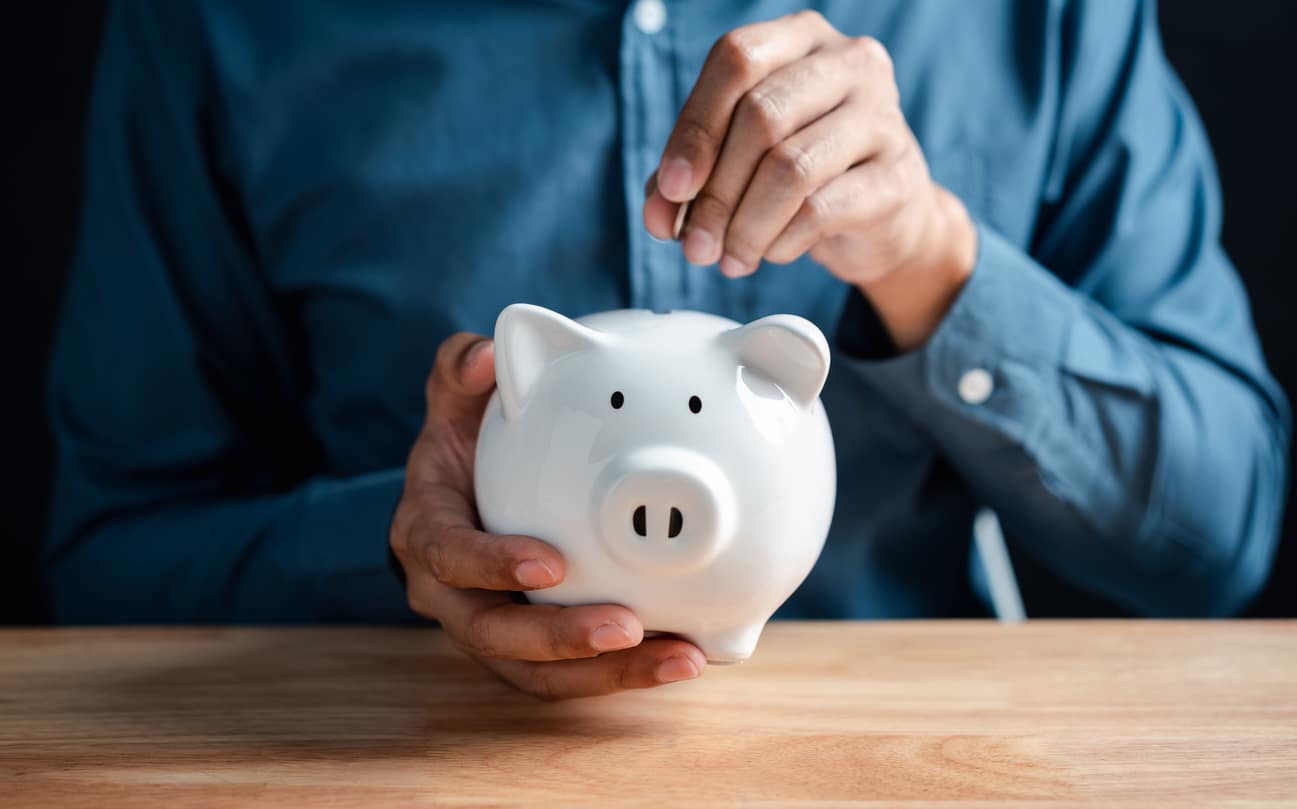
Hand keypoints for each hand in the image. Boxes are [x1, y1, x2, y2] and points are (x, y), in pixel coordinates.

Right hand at [389, 333, 705, 699]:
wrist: (460, 501)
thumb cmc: (461, 451)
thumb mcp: (452, 405)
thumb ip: (461, 372)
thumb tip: (486, 353)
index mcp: (427, 535)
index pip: (449, 556)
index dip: (492, 565)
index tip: (549, 565)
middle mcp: (450, 596)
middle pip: (494, 636)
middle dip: (561, 641)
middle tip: (628, 627)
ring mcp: (491, 631)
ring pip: (540, 672)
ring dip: (608, 673)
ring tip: (680, 657)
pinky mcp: (530, 655)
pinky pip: (573, 674)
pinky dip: (626, 672)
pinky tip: (685, 655)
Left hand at [643, 10, 977, 350]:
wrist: (886, 213)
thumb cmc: (805, 173)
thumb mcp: (741, 161)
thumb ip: (692, 177)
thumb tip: (658, 214)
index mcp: (800, 38)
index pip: (736, 60)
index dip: (695, 128)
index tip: (671, 189)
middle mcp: (849, 62)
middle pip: (762, 116)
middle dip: (715, 192)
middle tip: (694, 245)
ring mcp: (882, 116)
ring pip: (790, 168)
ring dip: (745, 226)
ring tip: (728, 259)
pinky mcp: (897, 175)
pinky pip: (822, 209)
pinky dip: (783, 241)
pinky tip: (772, 253)